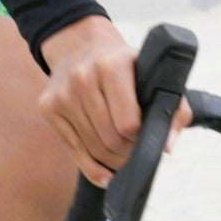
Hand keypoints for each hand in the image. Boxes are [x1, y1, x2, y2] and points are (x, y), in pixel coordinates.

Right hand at [35, 16, 192, 186]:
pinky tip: (106, 174)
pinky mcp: (48, 107)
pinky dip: (93, 168)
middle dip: (128, 154)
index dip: (141, 138)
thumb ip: (173, 108)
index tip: (146, 137)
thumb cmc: (123, 65)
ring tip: (123, 158)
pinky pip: (74, 151)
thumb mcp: (151, 74)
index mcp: (112, 66)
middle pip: (110, 140)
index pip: (128, 124)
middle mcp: (82, 77)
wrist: (80, 45)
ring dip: (112, 162)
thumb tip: (166, 146)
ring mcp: (62, 94)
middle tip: (136, 152)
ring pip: (93, 149)